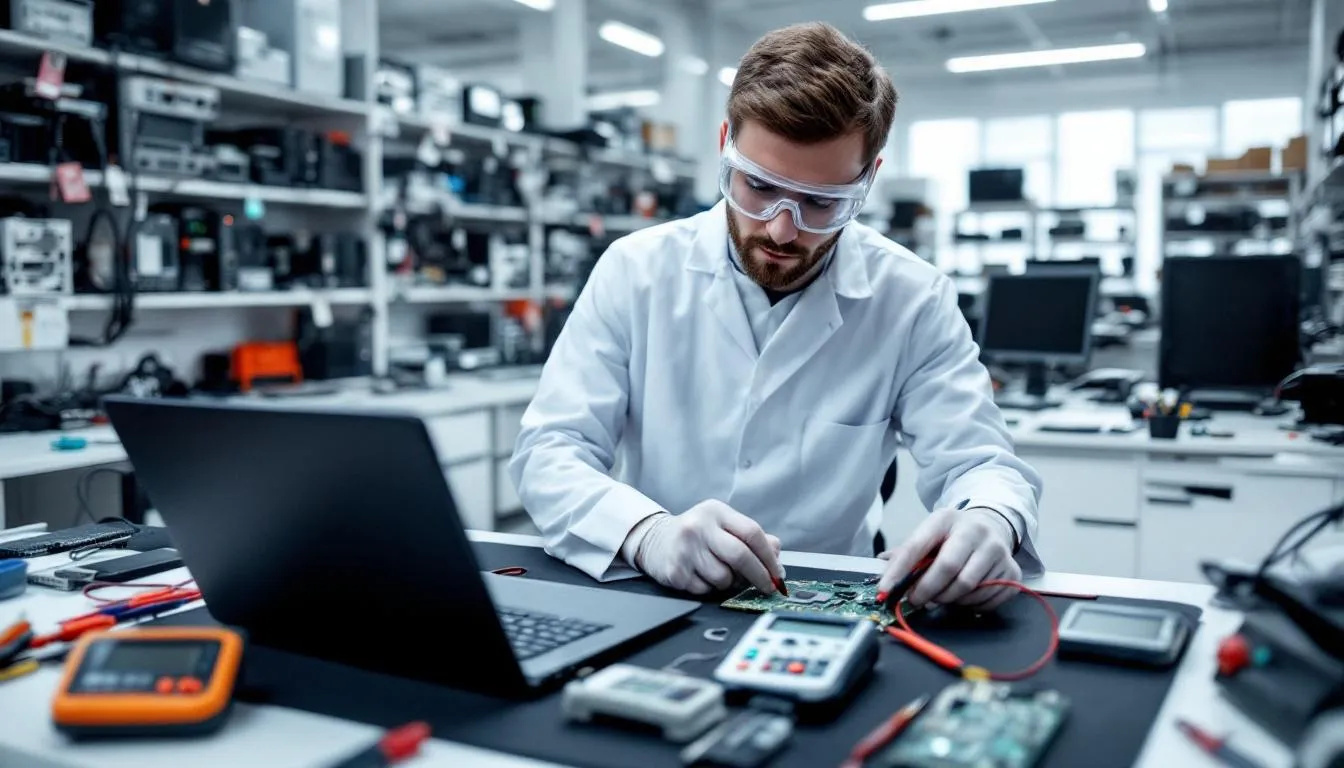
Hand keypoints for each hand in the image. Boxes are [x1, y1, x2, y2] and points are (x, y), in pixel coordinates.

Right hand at [634, 500, 785, 595]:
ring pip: (724, 577)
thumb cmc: (696, 534)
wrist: (655, 539)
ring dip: (729, 583)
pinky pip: (706, 589)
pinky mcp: (675, 571)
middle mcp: (698, 527)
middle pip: (740, 556)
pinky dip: (710, 589)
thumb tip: (776, 554)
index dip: (769, 557)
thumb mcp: (723, 525)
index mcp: (715, 511)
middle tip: (767, 587)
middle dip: (759, 576)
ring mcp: (685, 549)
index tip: (778, 574)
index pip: (751, 532)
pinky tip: (702, 576)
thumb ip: (751, 537)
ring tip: (720, 573)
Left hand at [877, 507, 1020, 610]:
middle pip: (948, 568)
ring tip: (941, 595)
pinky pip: (987, 599)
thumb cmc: (953, 536)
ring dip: (949, 599)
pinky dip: (970, 604)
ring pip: (968, 587)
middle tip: (916, 599)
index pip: (917, 545)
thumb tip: (881, 566)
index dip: (899, 570)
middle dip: (927, 590)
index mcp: (946, 519)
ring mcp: (998, 550)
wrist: (992, 527)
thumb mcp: (929, 534)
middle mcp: (975, 531)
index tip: (885, 590)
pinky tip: (964, 596)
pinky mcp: (1012, 570)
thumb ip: (907, 552)